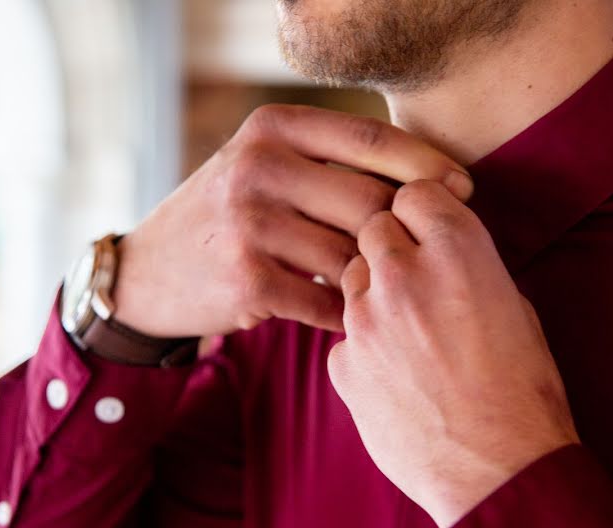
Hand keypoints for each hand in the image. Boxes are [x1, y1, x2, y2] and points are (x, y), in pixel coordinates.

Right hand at [112, 104, 472, 337]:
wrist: (150, 274)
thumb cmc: (227, 218)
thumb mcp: (262, 166)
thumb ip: (329, 162)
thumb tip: (430, 182)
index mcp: (271, 128)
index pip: (372, 139)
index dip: (427, 165)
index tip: (462, 190)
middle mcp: (257, 166)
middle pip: (370, 201)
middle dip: (403, 234)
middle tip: (423, 257)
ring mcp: (249, 223)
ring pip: (352, 254)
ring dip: (372, 278)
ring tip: (376, 288)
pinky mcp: (247, 279)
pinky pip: (327, 300)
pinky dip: (343, 312)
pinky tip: (340, 313)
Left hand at [327, 180, 578, 527]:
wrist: (500, 470)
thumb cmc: (524, 391)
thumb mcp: (515, 307)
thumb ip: (467, 268)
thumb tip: (440, 255)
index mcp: (457, 249)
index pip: (413, 192)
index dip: (421, 210)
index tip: (427, 228)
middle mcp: (403, 273)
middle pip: (372, 228)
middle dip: (390, 245)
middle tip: (413, 279)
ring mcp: (365, 319)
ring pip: (351, 278)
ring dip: (373, 293)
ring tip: (409, 333)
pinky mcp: (344, 363)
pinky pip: (344, 336)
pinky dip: (363, 346)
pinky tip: (394, 374)